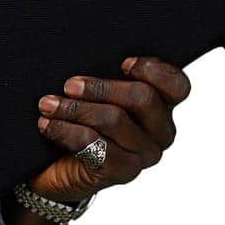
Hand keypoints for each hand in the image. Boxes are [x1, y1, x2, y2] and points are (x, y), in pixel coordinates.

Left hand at [31, 55, 190, 202]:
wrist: (56, 169)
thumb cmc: (78, 121)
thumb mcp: (94, 94)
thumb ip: (104, 74)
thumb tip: (88, 52)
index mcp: (161, 106)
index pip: (177, 85)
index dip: (153, 70)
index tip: (122, 63)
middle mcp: (160, 132)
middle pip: (143, 97)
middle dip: (101, 88)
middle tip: (69, 85)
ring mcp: (144, 155)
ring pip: (115, 120)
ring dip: (75, 109)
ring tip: (47, 105)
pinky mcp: (123, 173)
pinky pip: (96, 145)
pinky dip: (66, 131)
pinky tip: (47, 125)